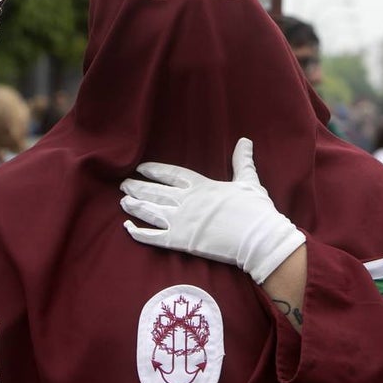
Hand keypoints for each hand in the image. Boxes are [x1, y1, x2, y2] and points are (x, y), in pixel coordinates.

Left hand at [120, 137, 304, 283]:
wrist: (258, 238)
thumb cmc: (255, 210)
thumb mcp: (248, 180)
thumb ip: (242, 161)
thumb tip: (245, 140)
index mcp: (201, 186)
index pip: (171, 174)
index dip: (154, 170)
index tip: (140, 168)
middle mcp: (186, 201)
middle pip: (155, 192)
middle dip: (138, 187)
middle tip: (124, 185)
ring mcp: (181, 221)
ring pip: (151, 211)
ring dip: (135, 206)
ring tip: (123, 202)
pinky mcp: (180, 242)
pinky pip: (153, 237)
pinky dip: (139, 233)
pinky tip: (128, 228)